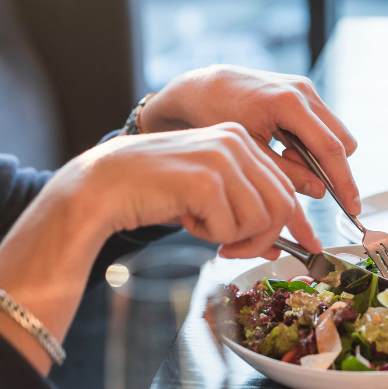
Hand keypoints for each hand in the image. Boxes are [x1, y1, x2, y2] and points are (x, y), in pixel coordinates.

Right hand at [78, 124, 319, 258]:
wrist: (102, 185)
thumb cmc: (156, 191)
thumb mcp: (209, 195)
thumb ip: (246, 212)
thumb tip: (278, 248)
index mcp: (240, 138)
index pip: (285, 189)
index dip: (281, 226)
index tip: (269, 248)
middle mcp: (236, 141)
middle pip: (282, 206)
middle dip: (260, 239)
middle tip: (230, 250)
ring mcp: (222, 158)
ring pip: (261, 220)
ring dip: (233, 237)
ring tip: (201, 226)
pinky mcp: (205, 180)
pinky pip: (230, 228)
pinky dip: (209, 235)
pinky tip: (184, 217)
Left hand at [139, 65, 361, 213]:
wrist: (202, 87)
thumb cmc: (216, 116)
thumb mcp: (251, 153)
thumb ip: (287, 173)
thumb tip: (320, 191)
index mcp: (289, 103)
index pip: (331, 148)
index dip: (344, 181)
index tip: (352, 205)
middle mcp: (302, 90)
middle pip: (342, 140)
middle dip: (329, 165)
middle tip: (297, 173)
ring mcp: (304, 87)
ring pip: (335, 132)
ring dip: (318, 153)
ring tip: (285, 156)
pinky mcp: (301, 90)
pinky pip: (321, 123)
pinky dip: (310, 141)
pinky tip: (283, 144)